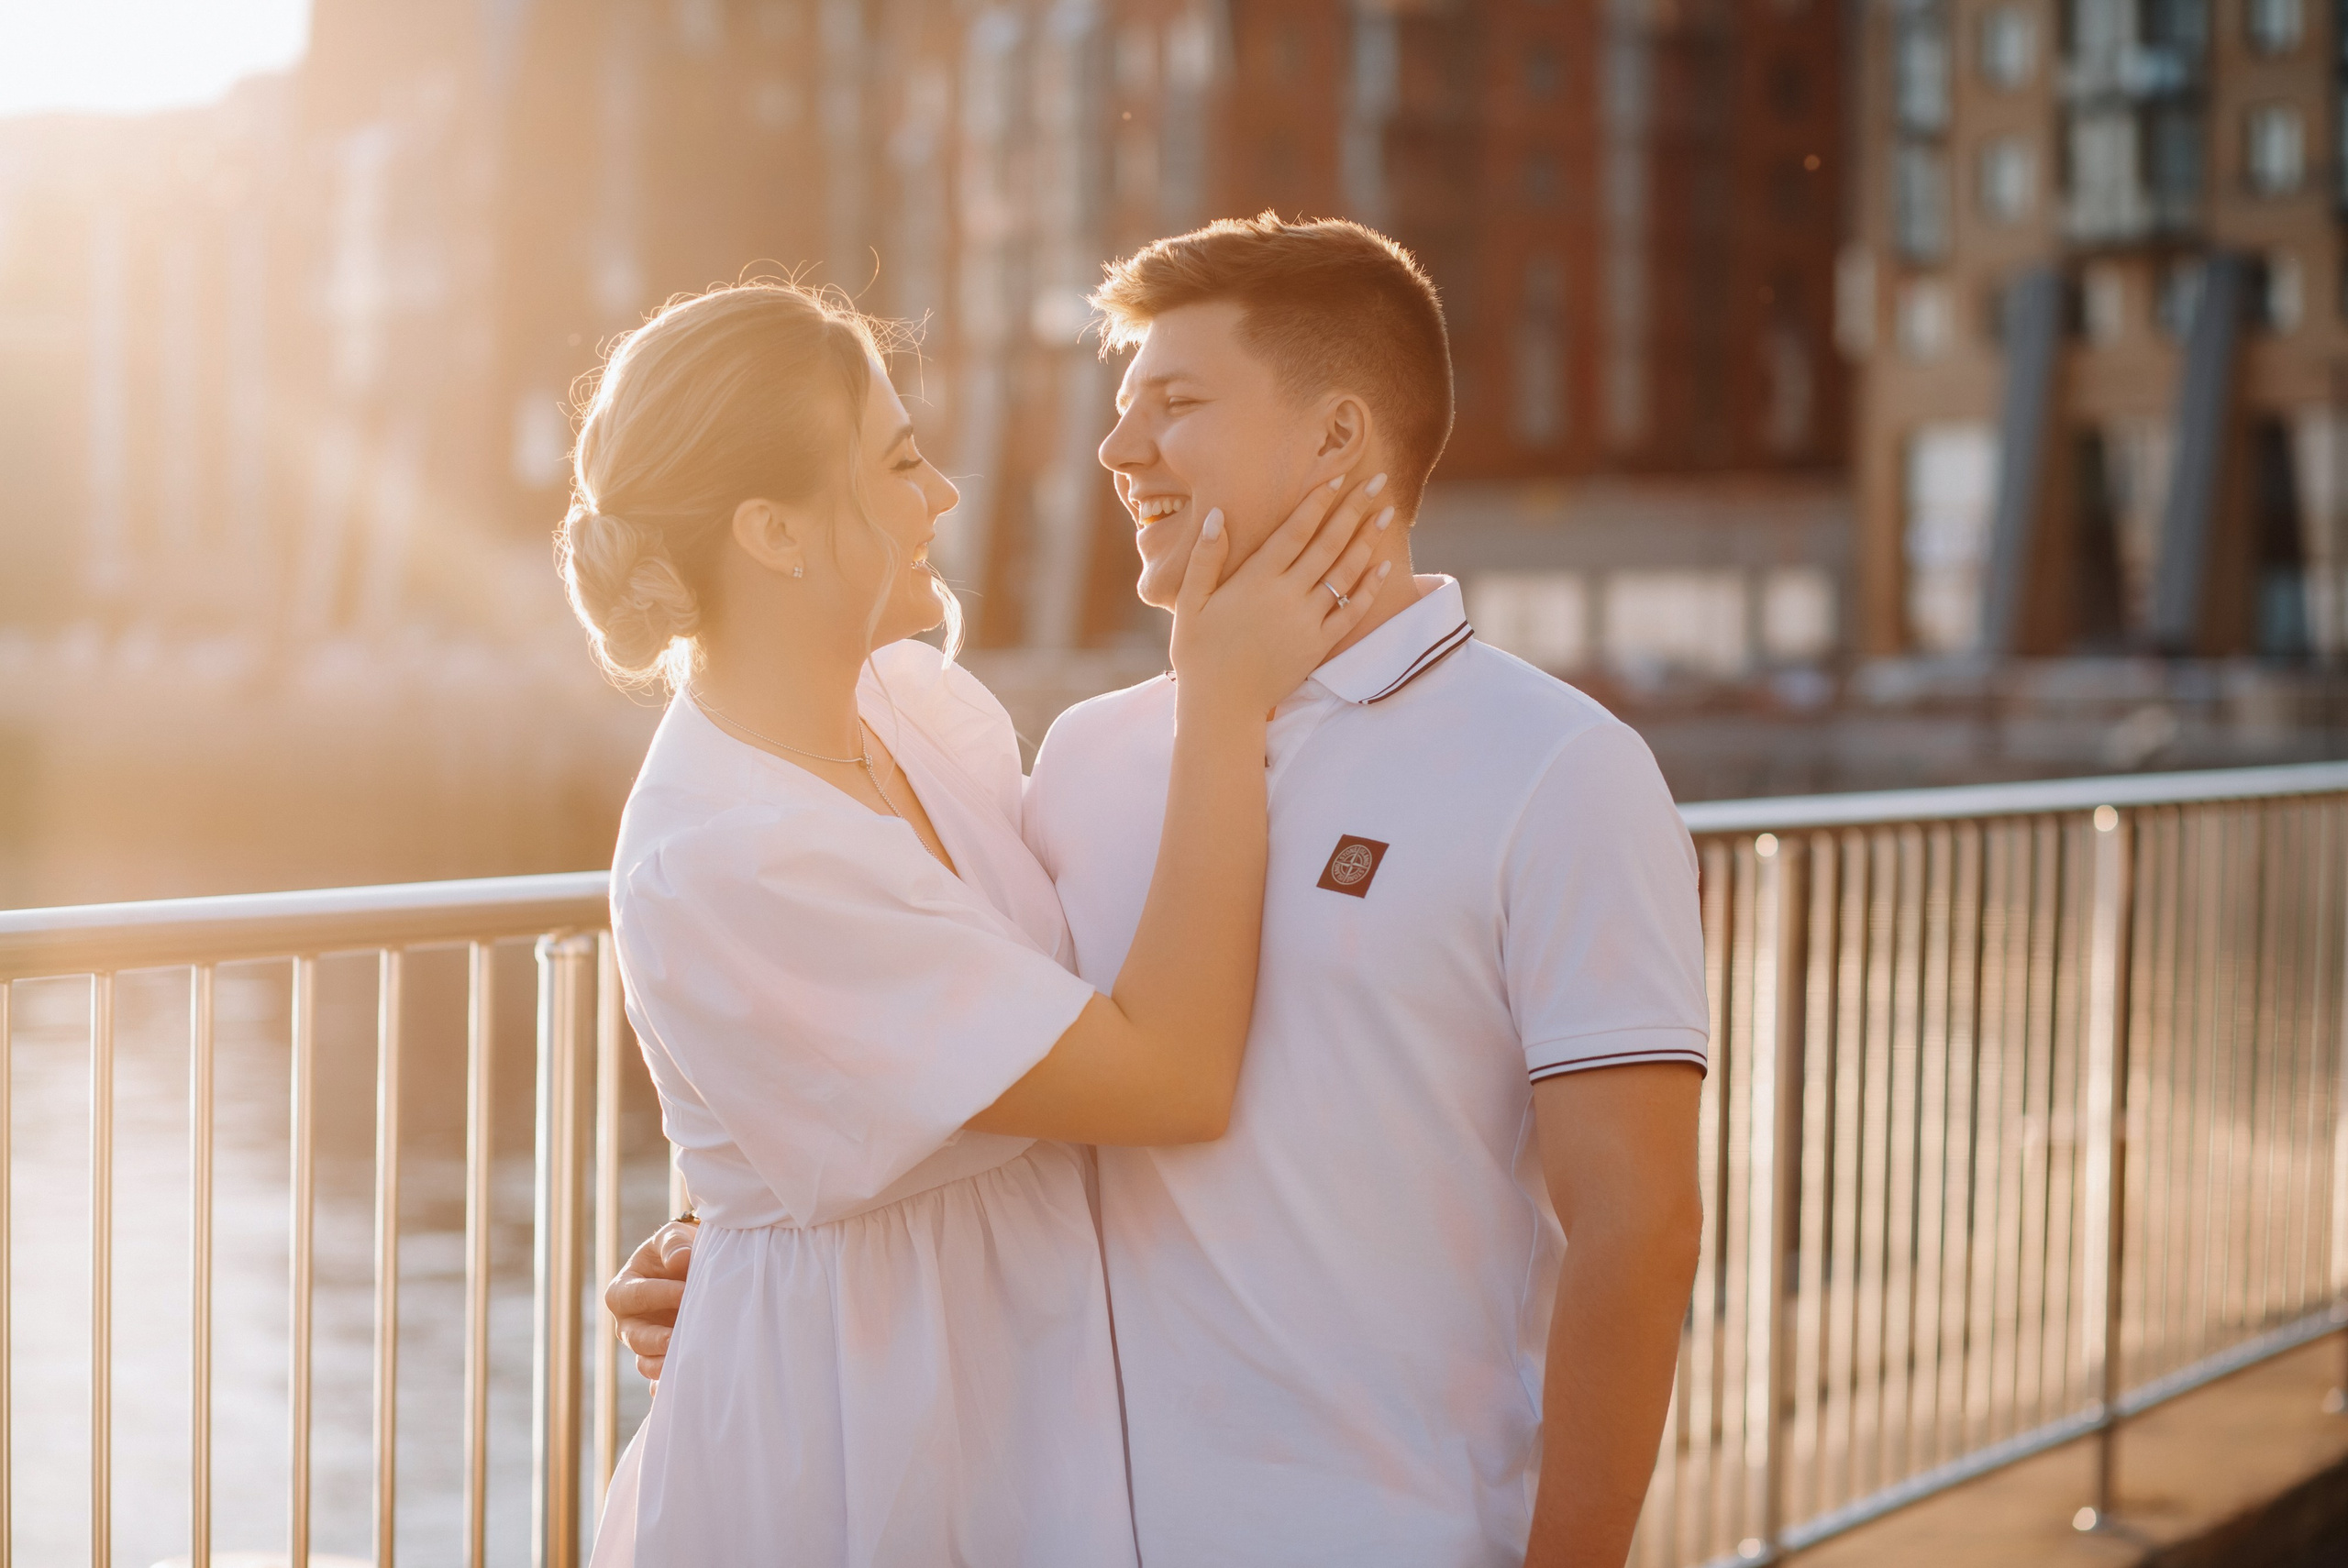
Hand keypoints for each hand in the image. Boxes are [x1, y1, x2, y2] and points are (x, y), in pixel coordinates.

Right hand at [605, 1218, 697, 1379]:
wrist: (695, 1268)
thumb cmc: (678, 1250)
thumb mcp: (672, 1238)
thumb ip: (673, 1244)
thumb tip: (681, 1260)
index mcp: (622, 1290)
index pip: (636, 1295)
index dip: (660, 1294)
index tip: (685, 1291)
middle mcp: (628, 1322)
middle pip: (635, 1336)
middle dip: (657, 1338)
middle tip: (678, 1336)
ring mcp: (644, 1345)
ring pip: (645, 1362)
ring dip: (663, 1364)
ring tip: (683, 1362)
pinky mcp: (661, 1360)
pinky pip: (659, 1380)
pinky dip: (667, 1386)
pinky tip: (682, 1386)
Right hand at [1168, 471, 1391, 718]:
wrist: (1221, 706)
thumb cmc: (1199, 652)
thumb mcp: (1190, 603)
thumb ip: (1205, 558)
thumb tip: (1217, 514)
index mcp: (1255, 580)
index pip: (1295, 530)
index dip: (1319, 500)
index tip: (1339, 476)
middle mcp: (1287, 596)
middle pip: (1329, 543)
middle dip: (1354, 509)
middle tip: (1377, 481)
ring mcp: (1307, 621)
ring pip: (1345, 573)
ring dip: (1368, 539)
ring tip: (1387, 511)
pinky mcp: (1319, 645)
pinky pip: (1352, 612)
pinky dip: (1369, 587)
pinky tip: (1383, 564)